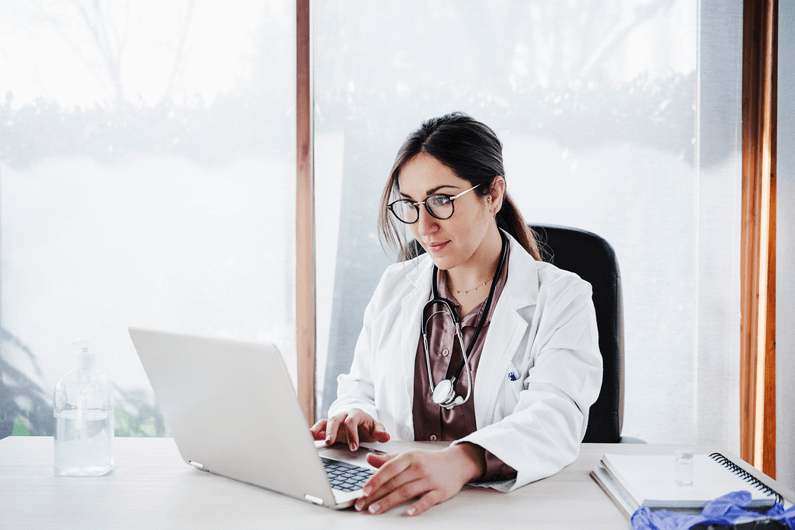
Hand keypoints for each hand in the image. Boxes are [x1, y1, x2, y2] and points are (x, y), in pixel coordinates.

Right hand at [309, 408, 389, 450]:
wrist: (361, 422)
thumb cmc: (368, 426)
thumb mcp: (376, 428)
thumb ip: (380, 432)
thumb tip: (386, 437)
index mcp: (356, 414)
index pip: (352, 421)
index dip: (352, 434)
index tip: (353, 447)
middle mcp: (343, 415)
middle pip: (335, 419)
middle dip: (332, 430)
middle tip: (330, 442)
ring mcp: (335, 421)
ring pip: (325, 422)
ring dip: (319, 429)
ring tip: (311, 437)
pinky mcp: (328, 427)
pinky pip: (319, 427)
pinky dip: (313, 432)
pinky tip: (306, 438)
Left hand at [353, 443, 485, 515]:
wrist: (456, 463)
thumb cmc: (429, 461)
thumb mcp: (409, 456)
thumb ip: (388, 459)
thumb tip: (368, 458)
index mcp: (409, 457)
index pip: (389, 469)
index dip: (375, 480)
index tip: (363, 490)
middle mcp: (418, 467)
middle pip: (394, 483)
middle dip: (376, 495)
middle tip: (362, 505)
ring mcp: (430, 480)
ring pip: (406, 492)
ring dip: (389, 502)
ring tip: (375, 510)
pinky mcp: (440, 491)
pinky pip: (427, 500)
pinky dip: (418, 507)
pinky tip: (408, 513)